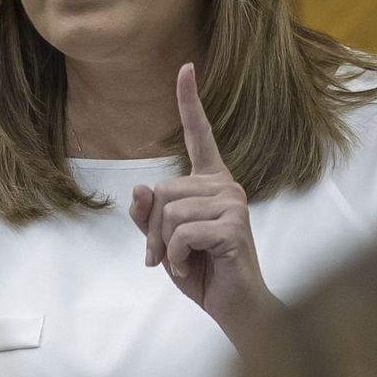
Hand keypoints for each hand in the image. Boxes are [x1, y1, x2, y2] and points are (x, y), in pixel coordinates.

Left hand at [129, 63, 279, 342]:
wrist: (236, 310)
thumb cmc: (204, 273)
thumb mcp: (166, 244)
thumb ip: (150, 217)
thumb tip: (140, 188)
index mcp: (211, 183)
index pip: (199, 135)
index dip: (190, 102)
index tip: (186, 67)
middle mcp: (226, 186)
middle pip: (162, 190)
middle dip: (154, 230)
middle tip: (168, 257)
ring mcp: (233, 203)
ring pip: (169, 212)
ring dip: (165, 247)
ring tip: (185, 263)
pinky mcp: (234, 226)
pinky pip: (182, 233)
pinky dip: (177, 258)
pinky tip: (194, 268)